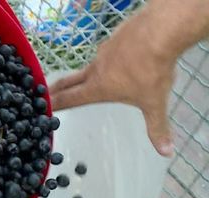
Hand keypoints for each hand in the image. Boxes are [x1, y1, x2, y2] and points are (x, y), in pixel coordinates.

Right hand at [49, 9, 176, 156]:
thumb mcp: (154, 103)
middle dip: (56, 88)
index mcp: (97, 88)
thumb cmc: (151, 72)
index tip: (41, 106)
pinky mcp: (116, 38)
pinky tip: (124, 56)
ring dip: (89, 72)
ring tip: (96, 76)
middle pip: (69, 80)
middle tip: (45, 92)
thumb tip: (166, 152)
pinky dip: (112, 55)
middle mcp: (96, 70)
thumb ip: (157, 128)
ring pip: (92, 64)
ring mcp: (104, 51)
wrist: (159, 33)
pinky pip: (110, 49)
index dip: (54, 104)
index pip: (69, 99)